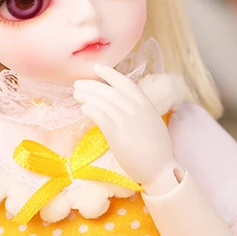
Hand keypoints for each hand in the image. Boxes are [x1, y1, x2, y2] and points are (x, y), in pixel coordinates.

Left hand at [73, 64, 174, 188]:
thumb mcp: (151, 121)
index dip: (109, 73)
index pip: (124, 82)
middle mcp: (135, 108)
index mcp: (145, 103)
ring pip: (101, 101)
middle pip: (108, 90)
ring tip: (76, 95)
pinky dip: (89, 110)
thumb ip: (137, 110)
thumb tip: (121, 105)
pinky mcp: (116, 132)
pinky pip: (99, 116)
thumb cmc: (155, 148)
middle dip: (91, 85)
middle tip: (78, 84)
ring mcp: (126, 119)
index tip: (97, 68)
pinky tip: (83, 109)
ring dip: (86, 96)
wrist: (160, 167)